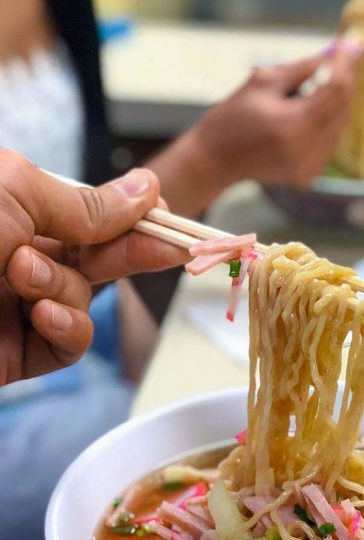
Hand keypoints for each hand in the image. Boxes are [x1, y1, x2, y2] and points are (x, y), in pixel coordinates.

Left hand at [0, 150, 186, 385]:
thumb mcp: (12, 193)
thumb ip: (83, 201)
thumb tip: (145, 188)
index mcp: (9, 208)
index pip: (85, 211)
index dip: (129, 214)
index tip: (166, 215)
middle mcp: (14, 253)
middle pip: (95, 254)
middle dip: (129, 250)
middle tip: (171, 249)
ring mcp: (16, 304)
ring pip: (82, 296)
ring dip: (64, 286)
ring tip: (19, 276)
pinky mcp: (18, 351)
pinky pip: (69, 340)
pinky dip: (66, 326)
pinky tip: (38, 315)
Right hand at [204, 42, 360, 186]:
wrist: (214, 160)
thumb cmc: (232, 117)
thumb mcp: (263, 81)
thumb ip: (302, 68)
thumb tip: (333, 53)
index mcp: (294, 126)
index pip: (336, 90)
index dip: (346, 64)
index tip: (349, 44)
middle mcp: (307, 151)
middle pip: (343, 109)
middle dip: (344, 81)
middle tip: (342, 57)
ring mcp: (309, 168)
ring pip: (339, 126)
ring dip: (336, 102)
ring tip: (318, 85)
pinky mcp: (308, 176)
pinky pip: (330, 143)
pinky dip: (328, 123)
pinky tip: (311, 111)